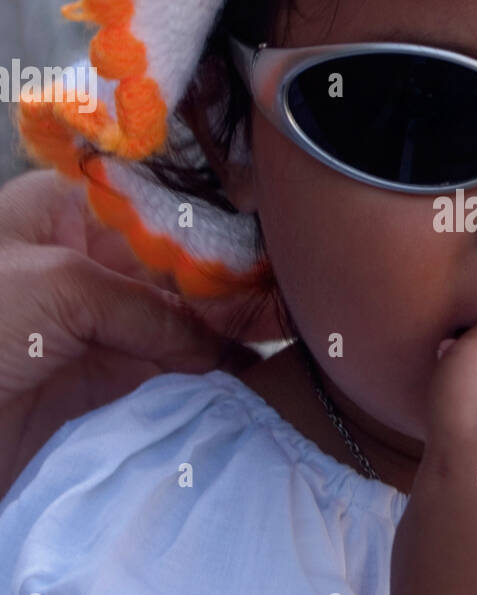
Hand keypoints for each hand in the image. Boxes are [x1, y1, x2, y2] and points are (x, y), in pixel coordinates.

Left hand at [0, 168, 283, 494]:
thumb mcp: (53, 288)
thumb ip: (147, 308)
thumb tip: (224, 344)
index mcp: (63, 212)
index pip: (160, 206)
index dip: (219, 222)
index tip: (279, 239)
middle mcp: (89, 265)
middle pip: (183, 265)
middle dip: (240, 278)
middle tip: (305, 295)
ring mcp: (100, 330)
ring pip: (188, 322)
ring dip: (239, 328)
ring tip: (301, 331)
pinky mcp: (107, 389)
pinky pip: (176, 375)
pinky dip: (218, 376)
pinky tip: (261, 372)